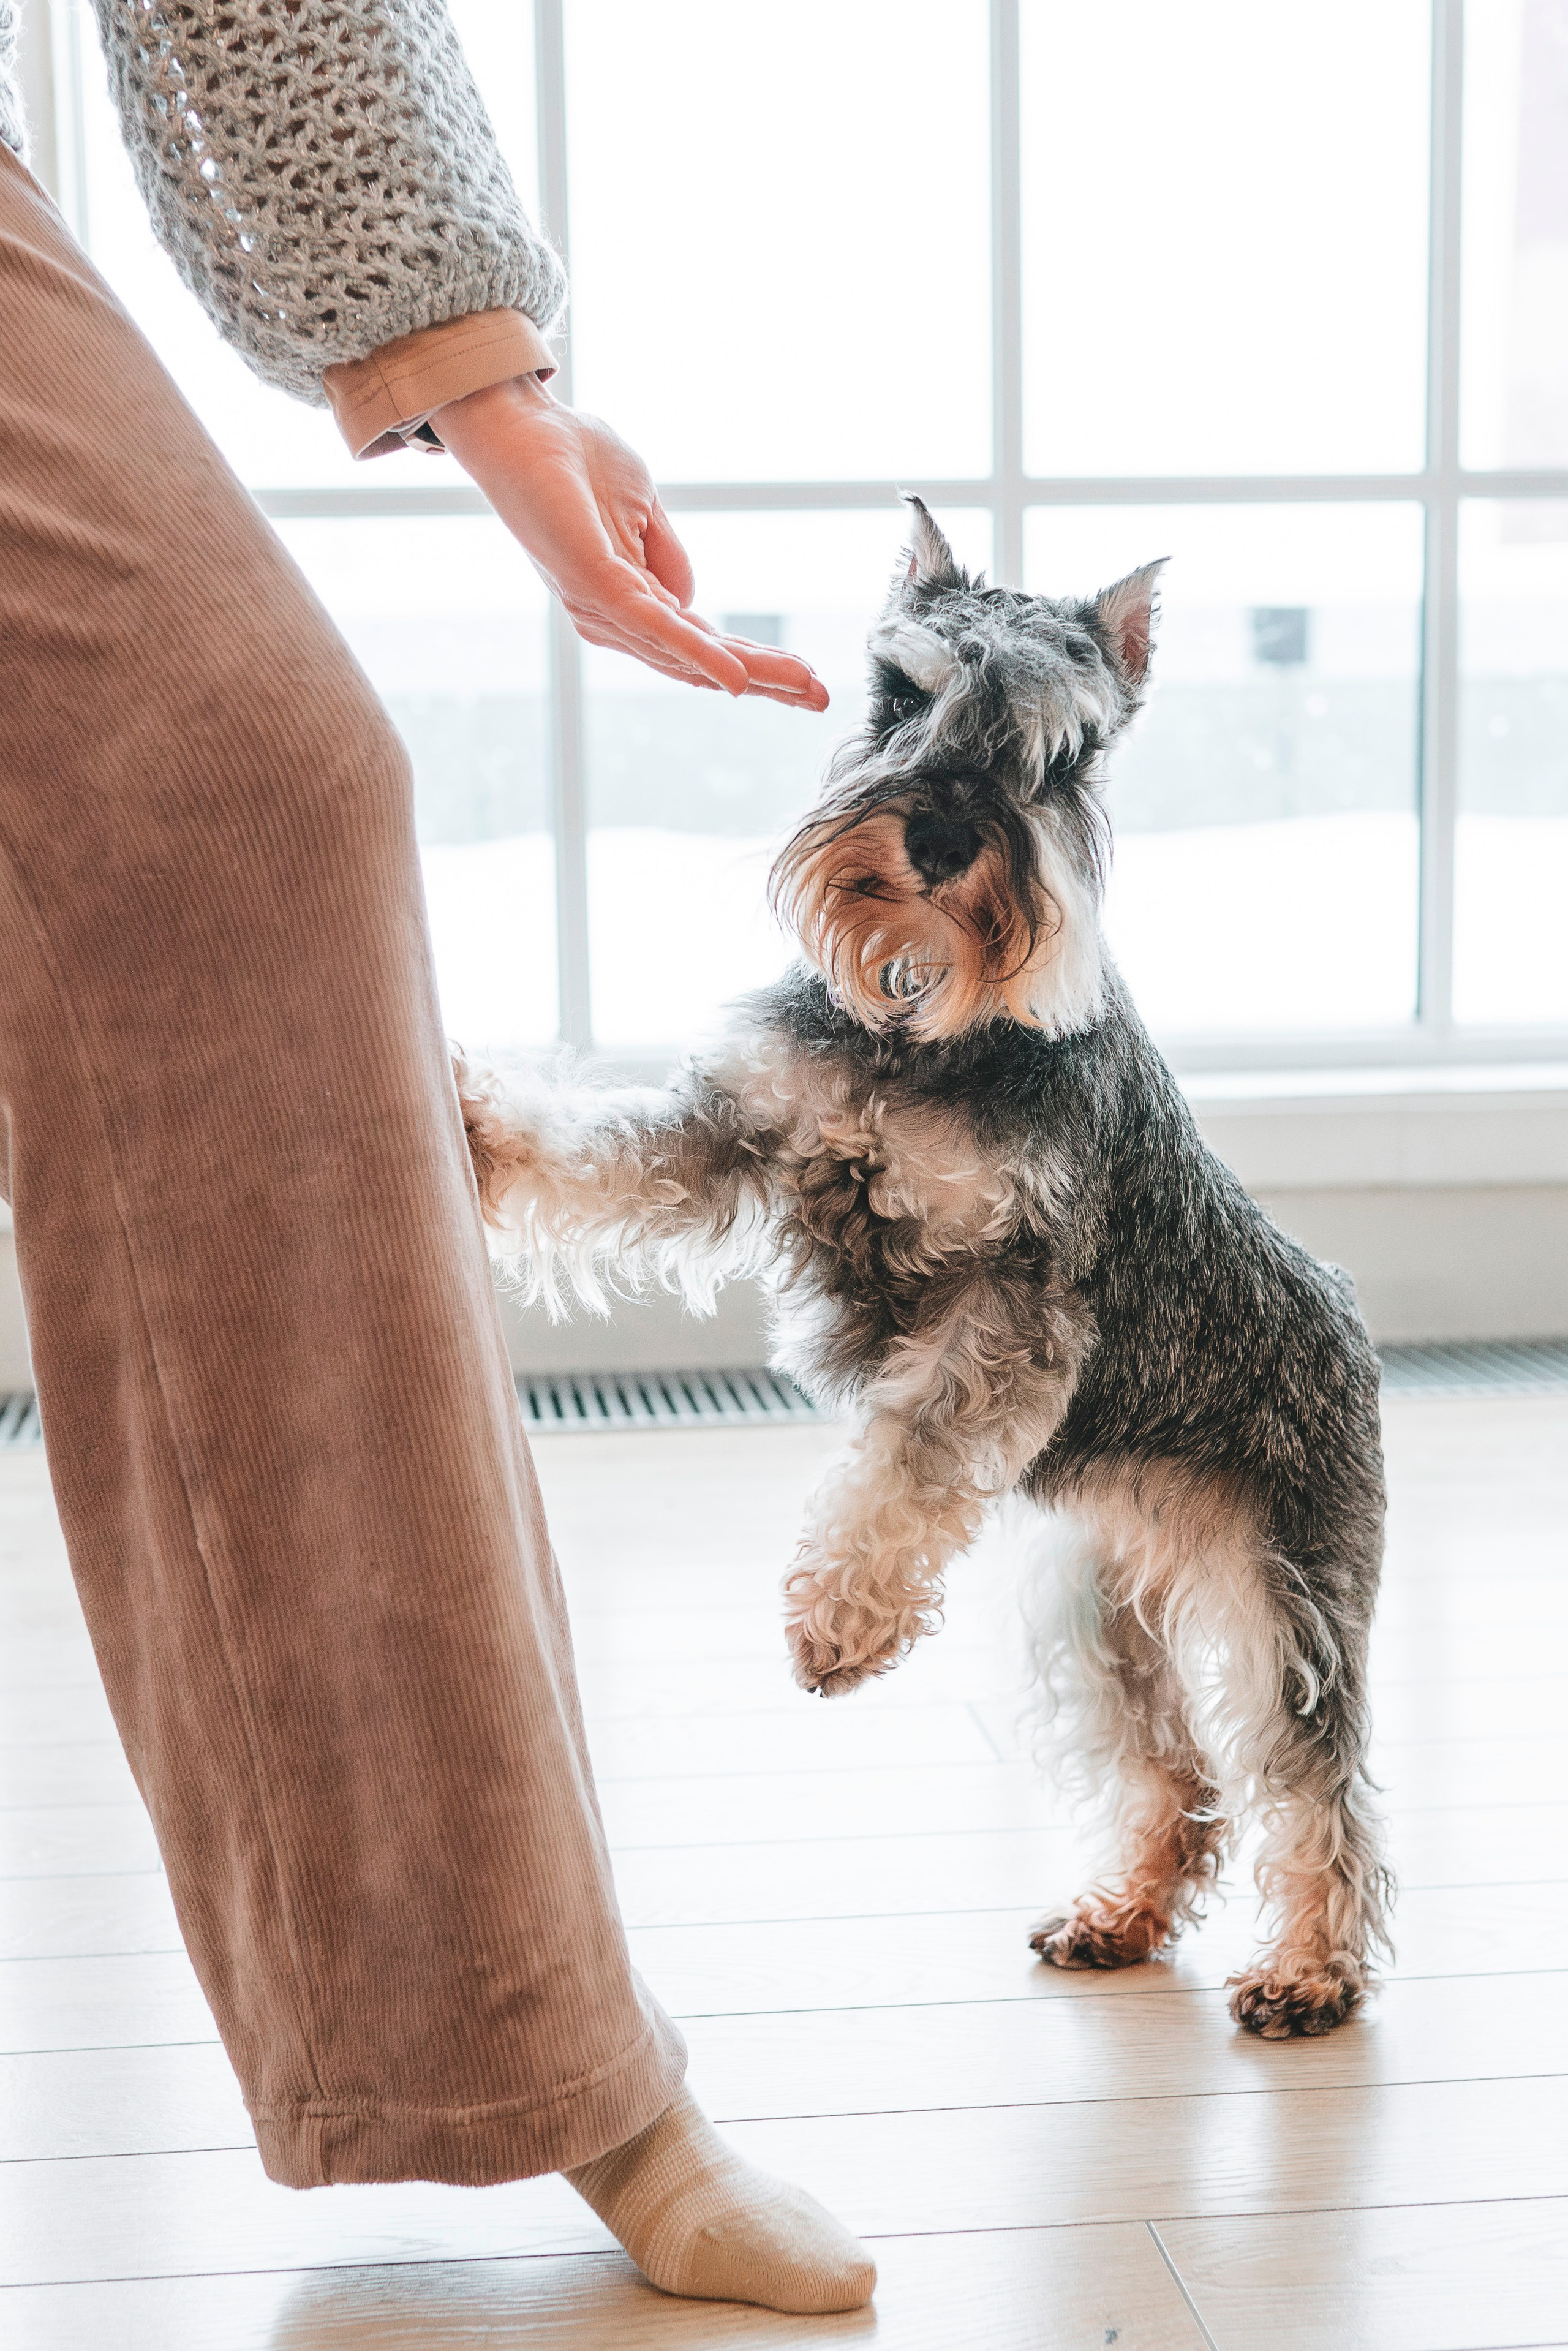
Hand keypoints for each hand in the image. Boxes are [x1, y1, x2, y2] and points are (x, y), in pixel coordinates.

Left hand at [431, 375, 828, 709]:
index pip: (704, 644)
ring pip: (690, 655)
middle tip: (821, 697)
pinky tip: (736, 680)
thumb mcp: (643, 507)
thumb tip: (693, 603)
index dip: (756, 663)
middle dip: (767, 682)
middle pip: (702, 665)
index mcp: (630, 602)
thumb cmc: (572, 459)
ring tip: (803, 686)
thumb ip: (669, 559)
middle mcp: (615, 619)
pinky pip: (658, 628)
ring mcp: (604, 608)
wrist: (521, 427)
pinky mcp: (597, 586)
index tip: (807, 677)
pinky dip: (700, 655)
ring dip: (752, 673)